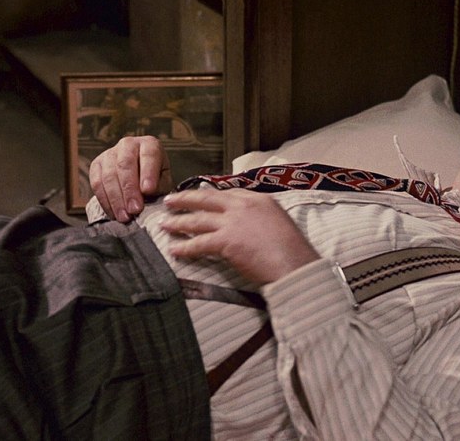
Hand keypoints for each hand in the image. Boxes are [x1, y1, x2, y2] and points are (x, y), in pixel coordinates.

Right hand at [89, 136, 173, 221]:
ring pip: (109, 175)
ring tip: (124, 216)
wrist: (137, 178)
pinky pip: (96, 183)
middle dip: (129, 190)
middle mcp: (128, 145)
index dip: (148, 173)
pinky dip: (105, 201)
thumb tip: (146, 195)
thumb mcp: (163, 181)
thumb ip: (158, 187)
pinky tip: (113, 213)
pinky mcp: (96, 165)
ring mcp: (110, 153)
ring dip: (116, 199)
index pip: (149, 155)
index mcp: (149, 145)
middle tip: (135, 209)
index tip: (148, 191)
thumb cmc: (154, 180)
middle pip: (125, 165)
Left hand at [160, 189, 320, 283]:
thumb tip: (248, 226)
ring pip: (198, 220)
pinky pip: (199, 243)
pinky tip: (174, 250)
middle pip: (206, 198)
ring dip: (178, 222)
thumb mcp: (279, 223)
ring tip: (164, 224)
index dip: (208, 195)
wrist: (295, 265)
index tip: (197, 197)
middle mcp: (243, 206)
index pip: (227, 193)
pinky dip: (185, 247)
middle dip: (185, 199)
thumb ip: (260, 219)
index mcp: (258, 199)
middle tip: (169, 201)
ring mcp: (233, 222)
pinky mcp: (226, 241)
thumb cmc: (292, 252)